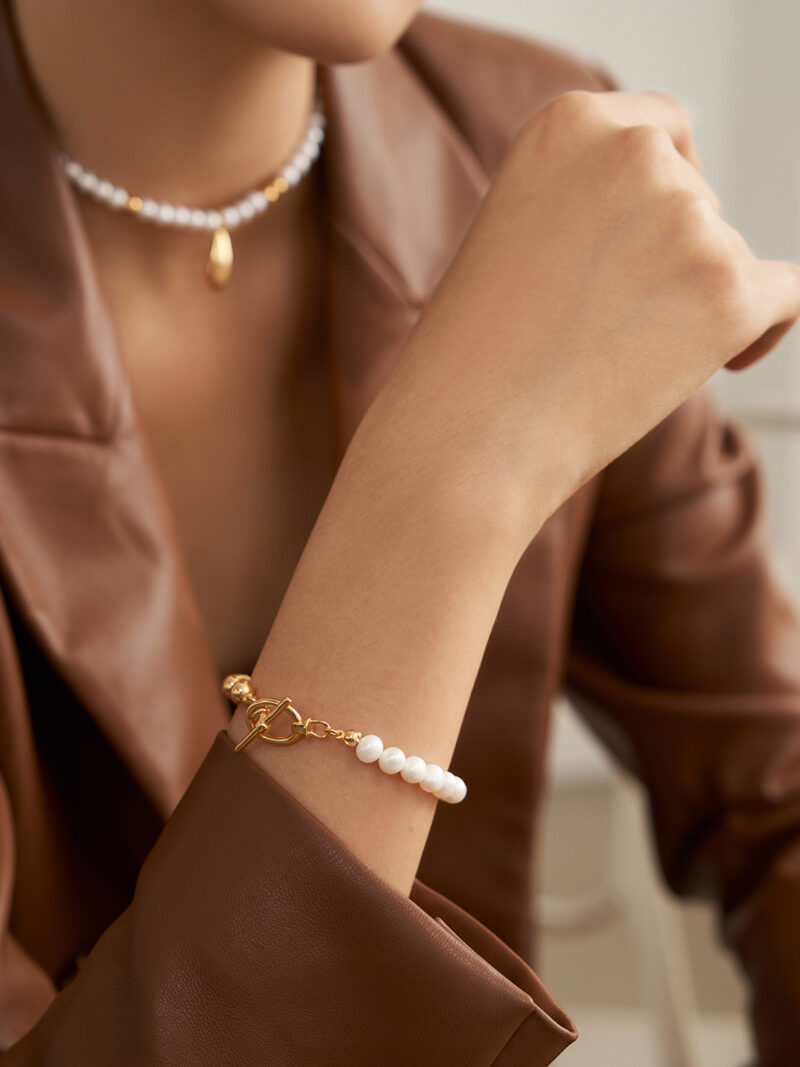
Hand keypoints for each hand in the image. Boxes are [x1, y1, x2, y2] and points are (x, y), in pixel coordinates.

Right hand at [374, 89, 799, 542]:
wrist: (466, 432)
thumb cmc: (476, 353)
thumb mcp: (517, 232)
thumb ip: (591, 201)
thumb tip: (684, 222)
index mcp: (570, 123)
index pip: (660, 132)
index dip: (660, 192)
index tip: (640, 244)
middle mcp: (634, 153)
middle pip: (697, 198)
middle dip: (671, 256)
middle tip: (610, 323)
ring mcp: (688, 219)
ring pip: (728, 257)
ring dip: (695, 302)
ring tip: (618, 359)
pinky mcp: (728, 289)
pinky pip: (784, 297)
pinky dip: (760, 330)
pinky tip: (722, 361)